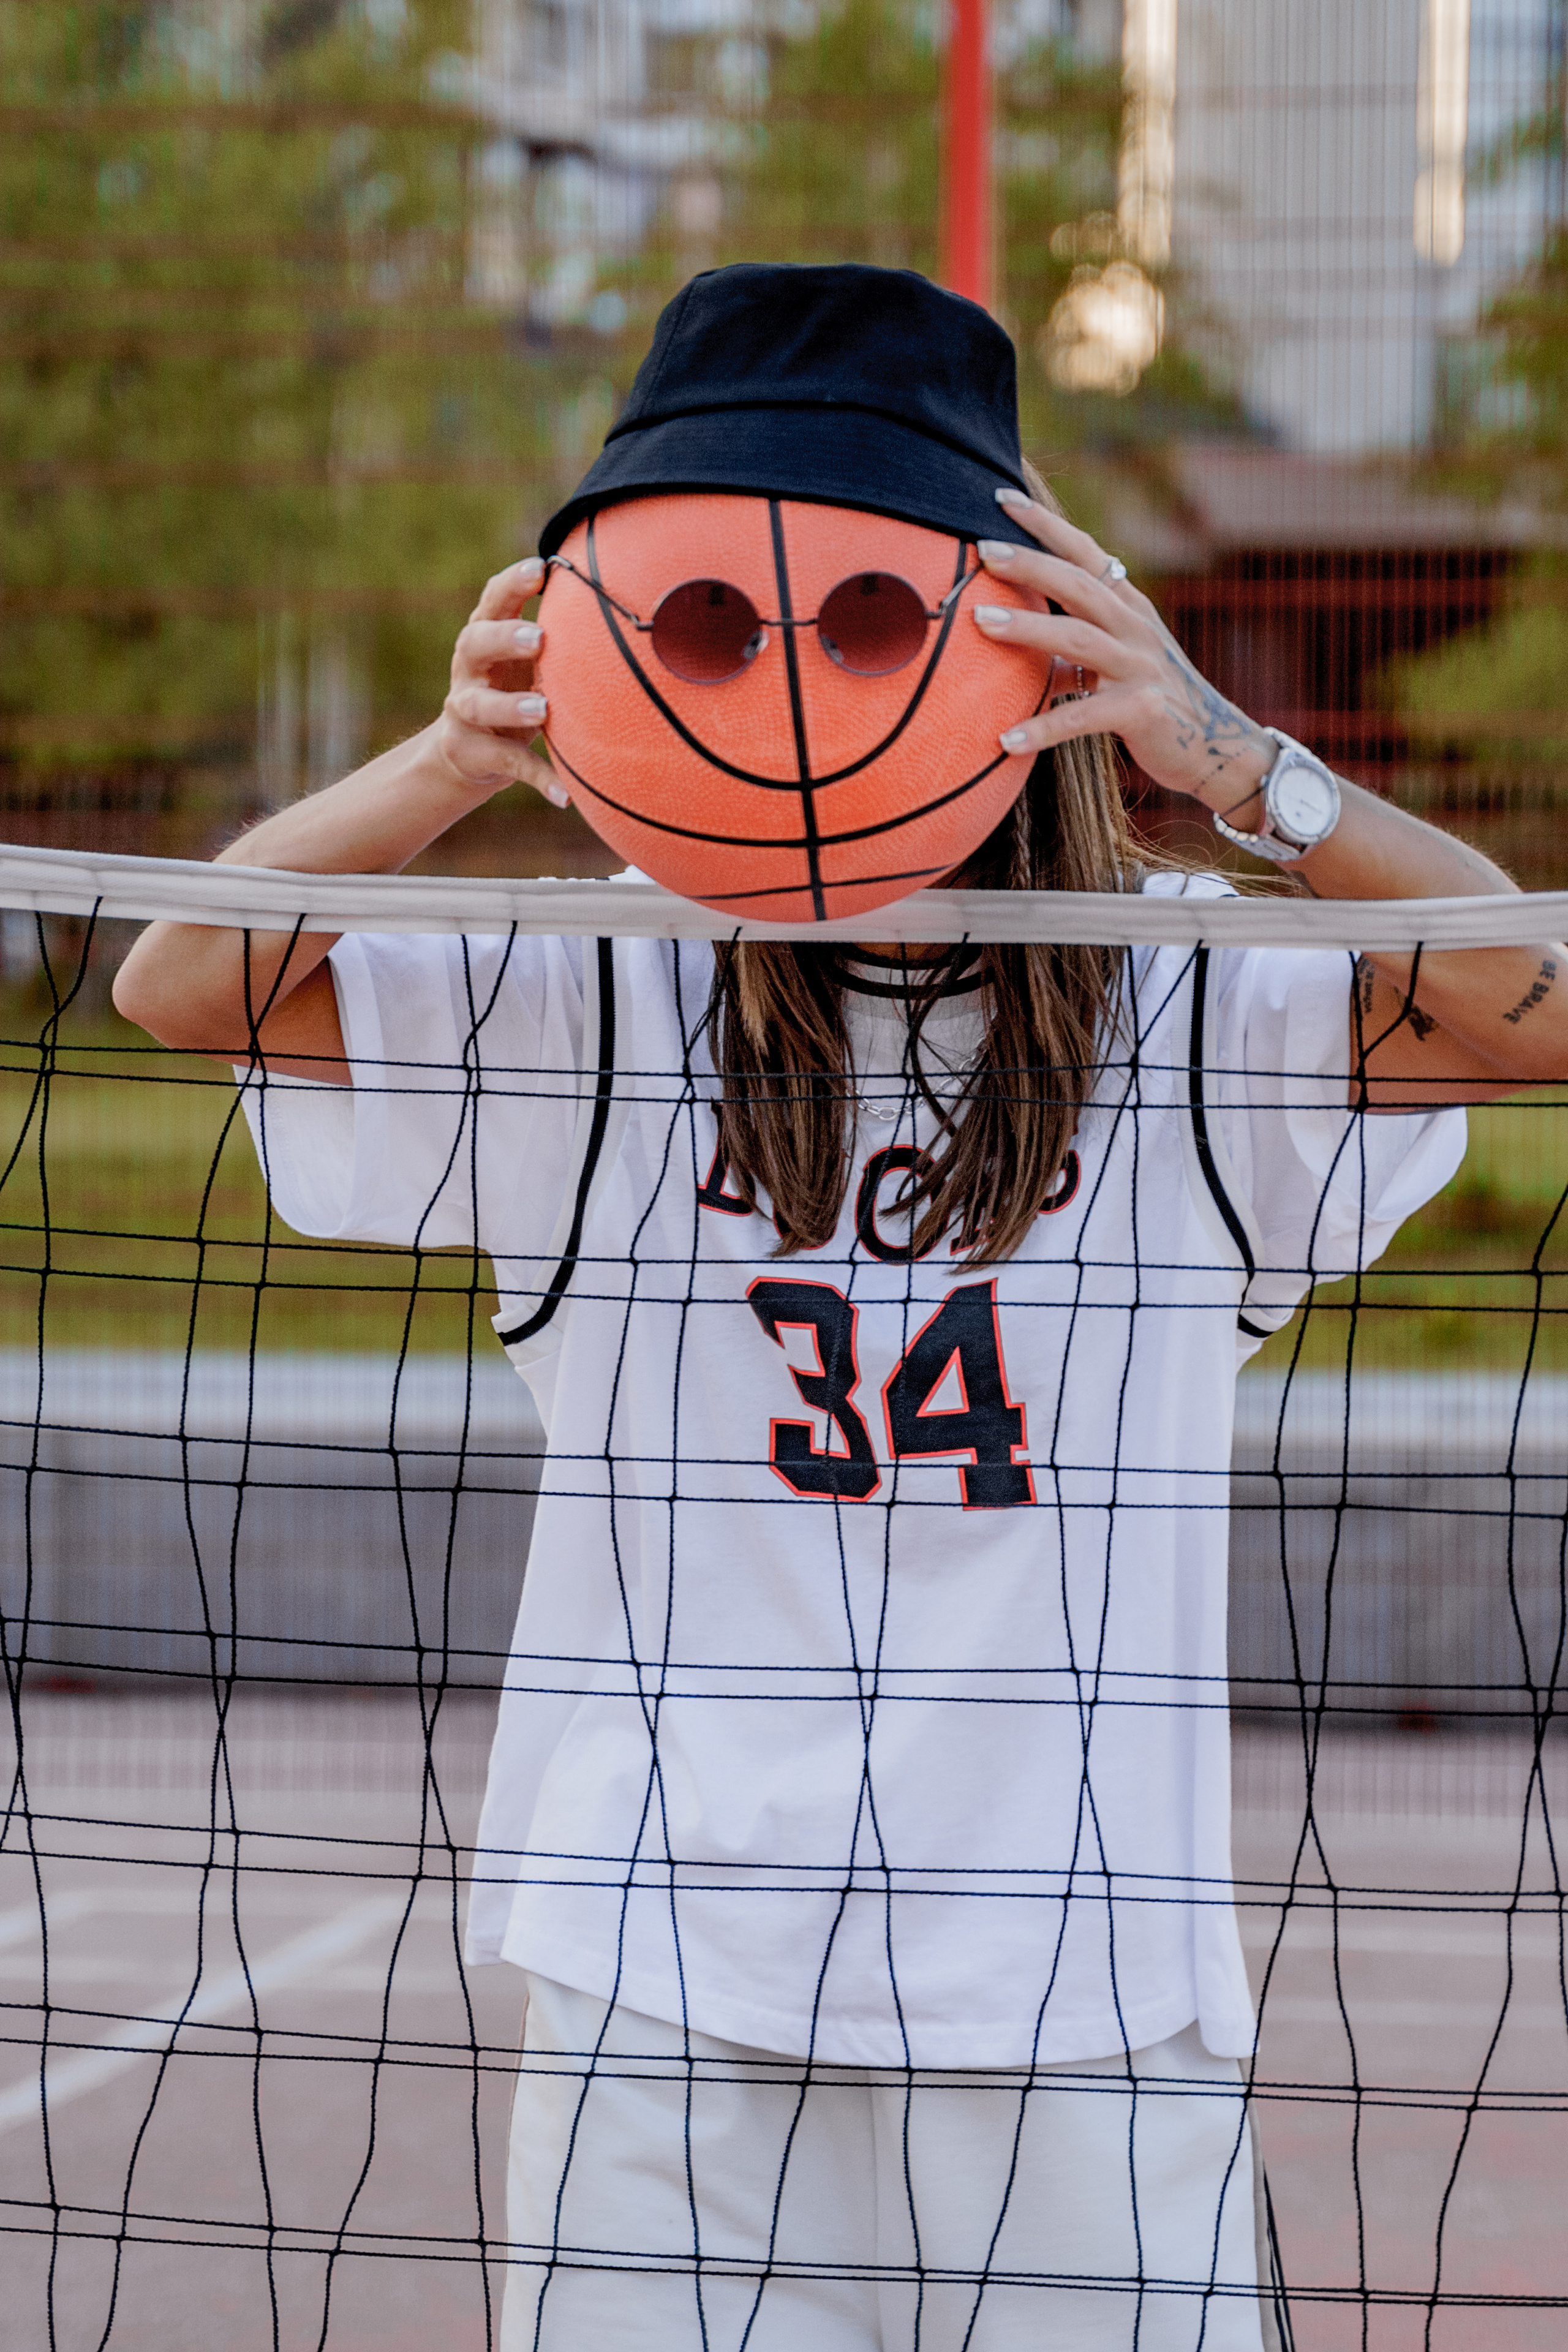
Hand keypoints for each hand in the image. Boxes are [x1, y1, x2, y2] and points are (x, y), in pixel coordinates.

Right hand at [432, 557, 570, 808]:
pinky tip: (563, 796)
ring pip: (479, 705)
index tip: (539, 567)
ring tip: (543, 709)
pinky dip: (537, 779)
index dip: (511, 584)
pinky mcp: (474, 752)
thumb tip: (614, 600)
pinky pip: (508, 764)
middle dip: (505, 637)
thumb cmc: (511, 689)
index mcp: (483, 638)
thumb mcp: (526, 661)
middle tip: (539, 637)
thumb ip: (554, 633)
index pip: (491, 602)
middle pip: (473, 643)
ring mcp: (464, 711)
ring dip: (511, 706)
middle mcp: (467, 670)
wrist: (469, 751)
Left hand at [972, 490, 1272, 824]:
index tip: (1003, 497)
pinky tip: (1006, 740)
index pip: (1086, 554)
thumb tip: (1019, 631)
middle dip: (1031, 563)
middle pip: (1078, 584)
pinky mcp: (1142, 711)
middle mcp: (1135, 628)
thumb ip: (1077, 640)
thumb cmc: (1156, 699)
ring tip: (979, 621)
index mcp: (1129, 608)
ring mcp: (1140, 667)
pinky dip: (1042, 728)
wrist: (1216, 745)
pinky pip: (1082, 716)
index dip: (1046, 525)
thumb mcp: (1120, 658)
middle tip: (983, 548)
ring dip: (1027, 627)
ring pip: (1077, 637)